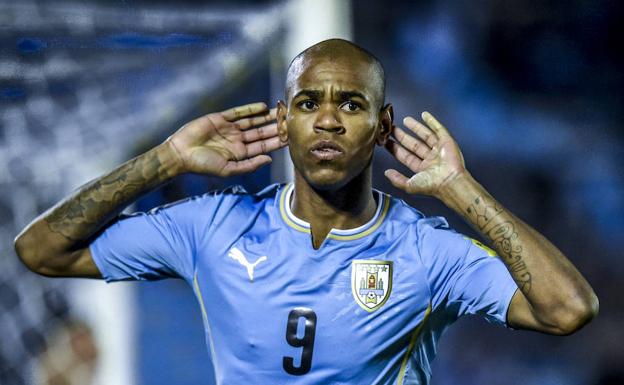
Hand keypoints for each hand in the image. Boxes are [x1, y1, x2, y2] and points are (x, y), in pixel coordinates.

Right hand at [165, 102, 285, 176]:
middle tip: (290, 121)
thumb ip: (250, 165)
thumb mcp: (228, 170)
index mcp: (240, 154)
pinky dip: (250, 109)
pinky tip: (263, 107)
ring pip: (252, 121)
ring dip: (266, 117)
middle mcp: (237, 140)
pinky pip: (238, 112)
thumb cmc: (202, 165)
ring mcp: (229, 129)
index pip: (263, 147)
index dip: (277, 142)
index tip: (291, 137)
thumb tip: (269, 160)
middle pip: (261, 133)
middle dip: (275, 127)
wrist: (180, 154)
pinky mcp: (220, 118)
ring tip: (281, 111)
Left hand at [384, 111, 466, 196]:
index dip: (395, 149)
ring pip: (425, 135)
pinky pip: (439, 129)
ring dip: (415, 127)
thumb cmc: (432, 185)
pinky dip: (432, 121)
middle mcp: (430, 159)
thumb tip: (386, 173)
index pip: (405, 156)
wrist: (450, 181)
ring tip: (405, 120)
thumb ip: (397, 180)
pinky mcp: (447, 142)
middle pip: (413, 144)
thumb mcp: (410, 186)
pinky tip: (424, 115)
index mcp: (422, 169)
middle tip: (392, 128)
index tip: (386, 141)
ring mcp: (439, 150)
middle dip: (402, 136)